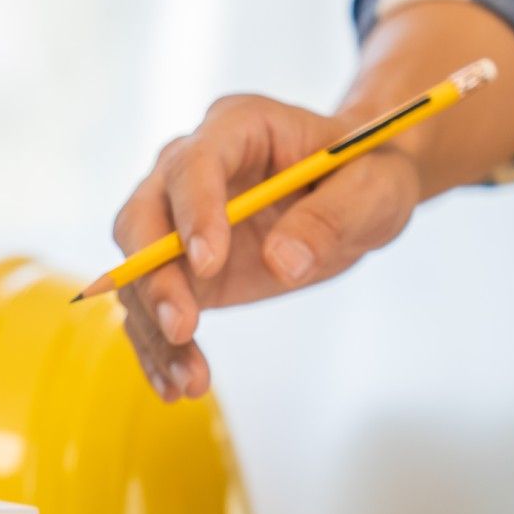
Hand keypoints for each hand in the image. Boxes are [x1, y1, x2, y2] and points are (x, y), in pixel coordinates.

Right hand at [111, 94, 421, 400]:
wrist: (352, 195)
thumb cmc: (365, 176)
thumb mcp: (376, 189)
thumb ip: (334, 217)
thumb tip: (284, 262)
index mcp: (236, 127)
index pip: (194, 164)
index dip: (193, 212)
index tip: (209, 263)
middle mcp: (187, 170)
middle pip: (141, 217)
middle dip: (153, 276)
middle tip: (184, 326)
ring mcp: (173, 221)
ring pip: (137, 273)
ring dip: (156, 328)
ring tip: (189, 379)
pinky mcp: (175, 269)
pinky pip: (150, 309)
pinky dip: (159, 349)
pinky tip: (178, 385)